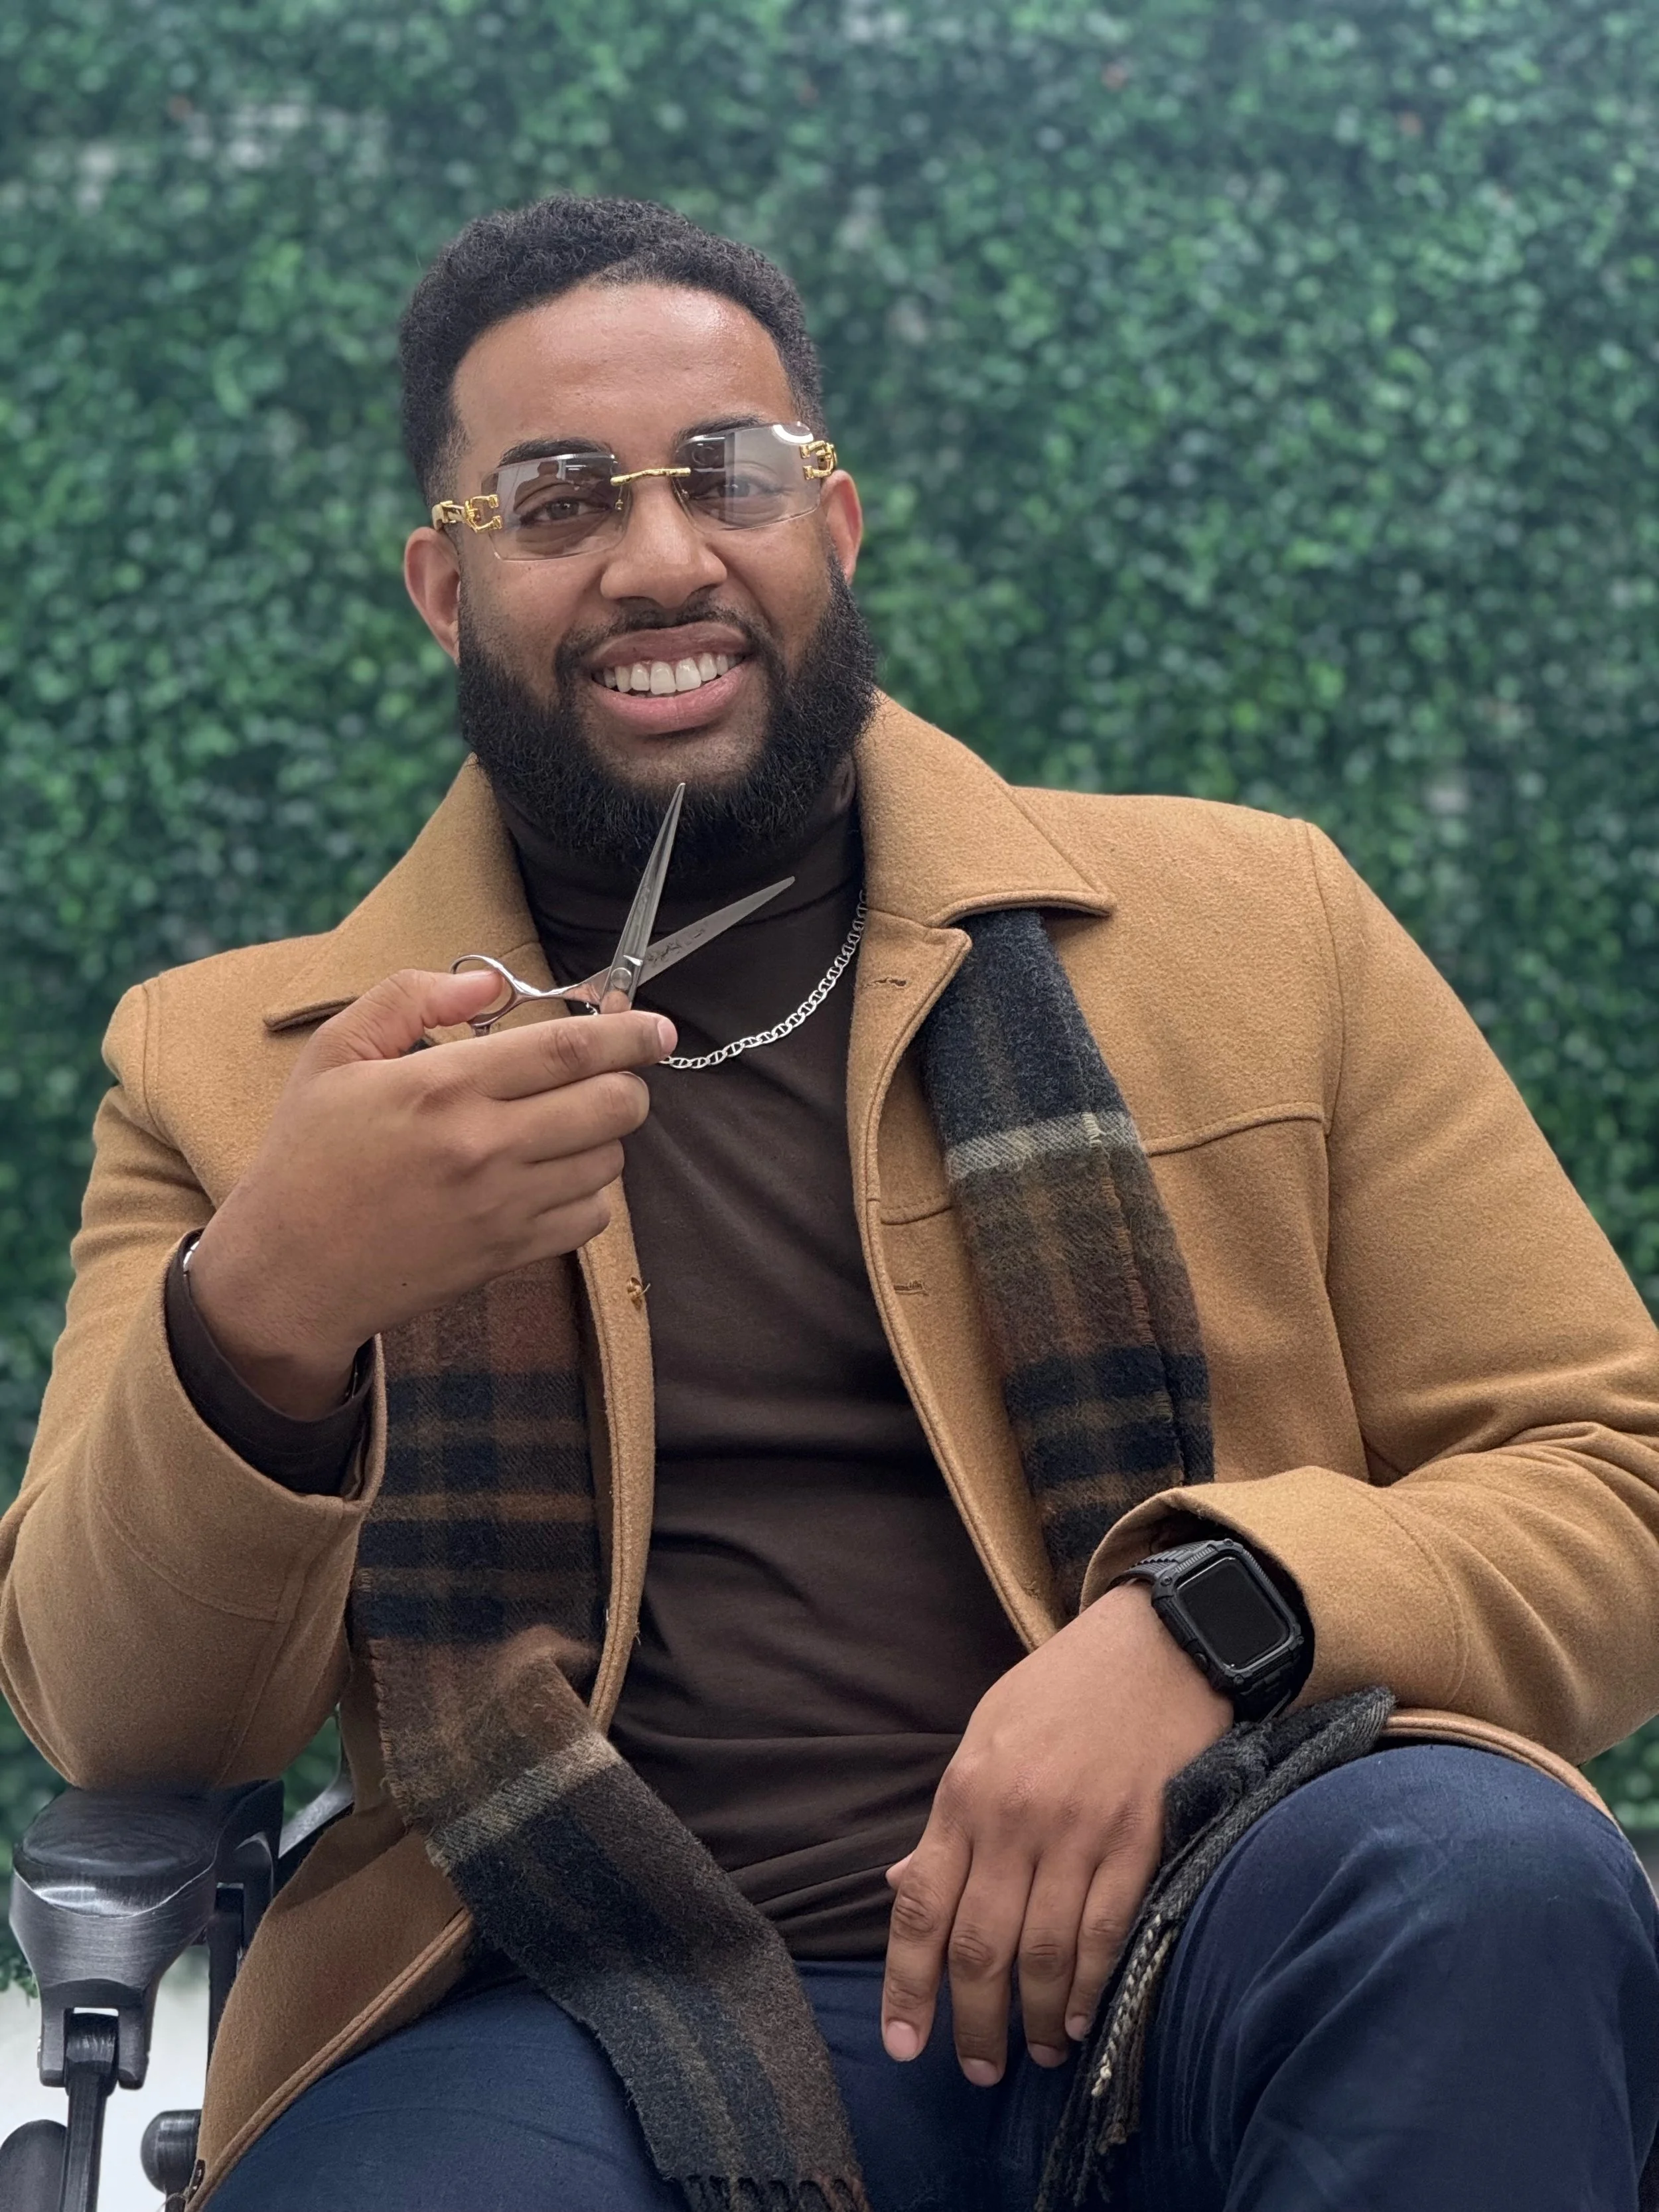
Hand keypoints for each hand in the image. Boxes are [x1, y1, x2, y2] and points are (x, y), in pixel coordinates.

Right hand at [187, 967, 673, 1415]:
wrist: (288, 1272)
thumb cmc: (307, 1155)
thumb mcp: (336, 1053)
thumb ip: (411, 999)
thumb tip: (487, 983)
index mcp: (446, 1087)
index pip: (570, 1049)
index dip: (629, 1033)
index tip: (657, 1027)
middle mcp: (486, 1147)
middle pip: (613, 1106)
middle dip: (629, 1082)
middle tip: (609, 1074)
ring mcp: (504, 1207)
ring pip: (608, 1162)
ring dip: (603, 1137)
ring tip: (563, 1125)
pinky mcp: (509, 1254)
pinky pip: (590, 1219)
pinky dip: (589, 1194)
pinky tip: (551, 1176)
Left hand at [881, 1582, 1230, 2082]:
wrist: (1156, 1643)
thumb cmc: (1063, 1689)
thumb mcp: (987, 1736)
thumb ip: (949, 1822)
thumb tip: (907, 1889)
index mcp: (966, 1793)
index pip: (922, 1907)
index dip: (909, 1985)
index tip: (905, 2043)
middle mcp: (1015, 1819)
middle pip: (982, 1945)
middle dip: (974, 2022)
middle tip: (978, 2070)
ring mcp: (1081, 1831)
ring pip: (1047, 1952)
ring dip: (1039, 2018)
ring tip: (1038, 2052)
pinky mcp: (1141, 1838)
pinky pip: (1110, 1930)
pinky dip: (1096, 1986)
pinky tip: (1087, 2019)